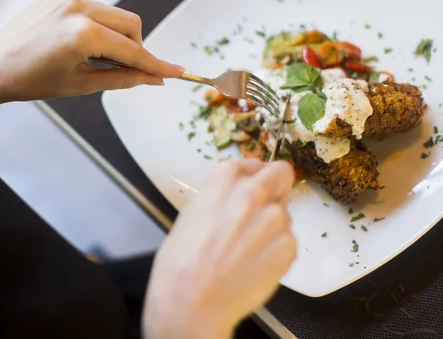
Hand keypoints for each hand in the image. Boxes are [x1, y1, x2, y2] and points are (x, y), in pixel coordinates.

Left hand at [0, 0, 182, 135]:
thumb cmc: (28, 80)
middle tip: (127, 70)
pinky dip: (98, 27)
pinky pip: (94, 8)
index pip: (133, 50)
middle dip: (136, 48)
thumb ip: (123, 79)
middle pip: (131, 24)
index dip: (156, 64)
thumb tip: (151, 79)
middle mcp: (77, 8)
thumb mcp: (81, 85)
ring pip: (114, 14)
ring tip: (96, 59)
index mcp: (82, 34)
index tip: (174, 72)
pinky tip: (82, 44)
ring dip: (116, 37)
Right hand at [143, 159, 295, 338]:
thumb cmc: (180, 265)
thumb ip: (218, 197)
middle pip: (281, 173)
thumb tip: (233, 195)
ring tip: (247, 248)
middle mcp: (252, 192)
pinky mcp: (288, 246)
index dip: (252, 176)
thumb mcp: (190, 215)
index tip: (250, 186)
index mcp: (223, 179)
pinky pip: (288, 240)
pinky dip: (276, 250)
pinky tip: (253, 264)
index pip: (253, 163)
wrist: (192, 303)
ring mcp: (274, 219)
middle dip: (275, 186)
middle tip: (263, 207)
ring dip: (272, 224)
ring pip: (284, 212)